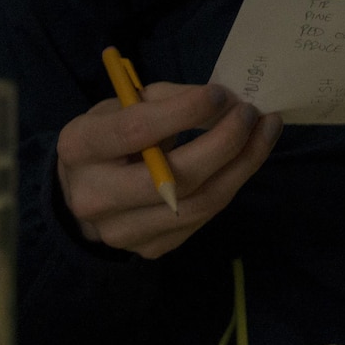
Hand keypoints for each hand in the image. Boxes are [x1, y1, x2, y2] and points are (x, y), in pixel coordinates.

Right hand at [55, 81, 281, 259]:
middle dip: (224, 143)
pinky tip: (246, 158)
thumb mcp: (124, 104)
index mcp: (79, 147)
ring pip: (198, 203)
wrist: (84, 190)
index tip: (219, 95)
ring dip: (242, 165)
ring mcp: (121, 232)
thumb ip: (168, 98)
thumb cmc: (111, 135)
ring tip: (265, 132)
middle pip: (174, 177)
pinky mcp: (149, 249)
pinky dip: (230, 184)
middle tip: (251, 114)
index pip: (136, 131)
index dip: (183, 112)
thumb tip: (224, 102)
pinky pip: (202, 218)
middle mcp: (94, 196)